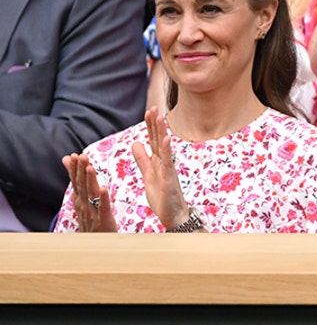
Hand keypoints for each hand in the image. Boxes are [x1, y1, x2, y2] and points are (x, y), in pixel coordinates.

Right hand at [63, 153, 117, 231]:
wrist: (95, 246)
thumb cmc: (92, 220)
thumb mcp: (84, 200)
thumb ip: (78, 181)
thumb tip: (67, 160)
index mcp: (80, 200)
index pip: (76, 182)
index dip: (75, 169)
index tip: (74, 155)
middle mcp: (84, 205)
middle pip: (82, 185)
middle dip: (81, 170)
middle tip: (81, 156)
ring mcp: (93, 213)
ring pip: (91, 194)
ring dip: (90, 180)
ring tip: (90, 167)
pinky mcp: (104, 220)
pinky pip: (103, 207)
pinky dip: (103, 198)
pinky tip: (103, 189)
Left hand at [129, 107, 193, 229]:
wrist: (173, 216)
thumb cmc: (163, 198)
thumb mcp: (148, 175)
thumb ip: (142, 159)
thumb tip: (135, 143)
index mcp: (158, 162)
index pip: (153, 141)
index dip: (150, 127)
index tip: (149, 111)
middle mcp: (164, 164)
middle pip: (158, 140)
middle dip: (156, 124)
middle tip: (154, 108)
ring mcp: (168, 170)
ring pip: (163, 148)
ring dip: (161, 132)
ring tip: (160, 117)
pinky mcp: (169, 179)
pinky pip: (167, 162)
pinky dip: (166, 150)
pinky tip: (165, 139)